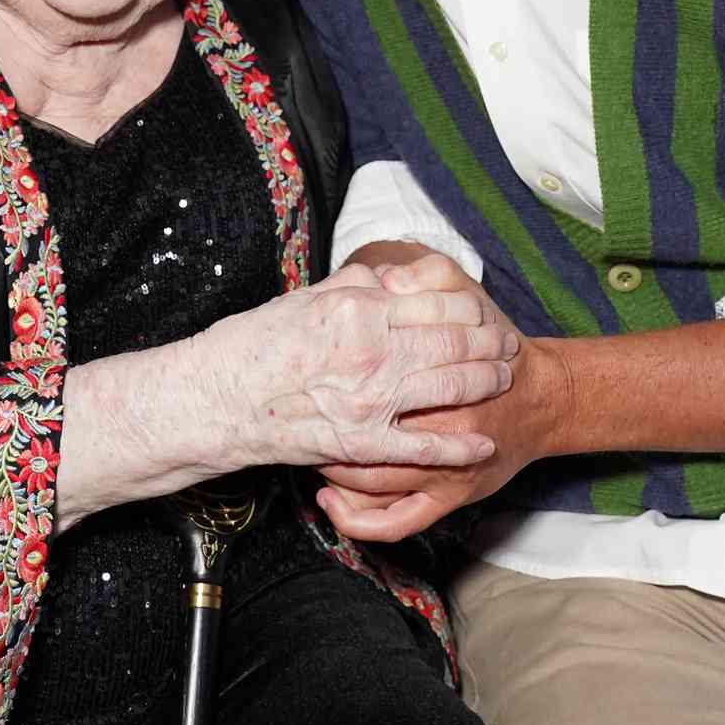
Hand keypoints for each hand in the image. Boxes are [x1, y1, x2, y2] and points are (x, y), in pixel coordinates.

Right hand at [190, 264, 519, 474]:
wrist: (216, 400)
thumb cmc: (255, 346)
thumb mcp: (307, 298)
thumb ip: (356, 287)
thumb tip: (392, 277)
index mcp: (359, 310)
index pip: (437, 303)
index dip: (471, 308)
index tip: (485, 311)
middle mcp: (372, 352)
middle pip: (455, 343)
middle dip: (491, 344)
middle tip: (509, 346)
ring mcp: (370, 400)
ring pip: (450, 388)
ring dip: (485, 383)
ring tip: (503, 380)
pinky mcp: (361, 443)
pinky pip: (423, 447)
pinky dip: (460, 447)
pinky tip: (482, 444)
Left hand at [317, 278, 556, 542]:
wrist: (541, 400)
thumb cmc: (494, 347)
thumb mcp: (466, 295)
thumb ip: (426, 276)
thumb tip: (383, 277)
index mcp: (434, 378)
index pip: (361, 385)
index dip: (324, 380)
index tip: (304, 374)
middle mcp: (438, 430)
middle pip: (357, 439)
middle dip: (320, 432)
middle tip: (299, 419)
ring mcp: (442, 473)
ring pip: (367, 485)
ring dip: (331, 472)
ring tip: (308, 454)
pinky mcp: (447, 500)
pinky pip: (394, 522)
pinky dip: (357, 520)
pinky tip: (331, 503)